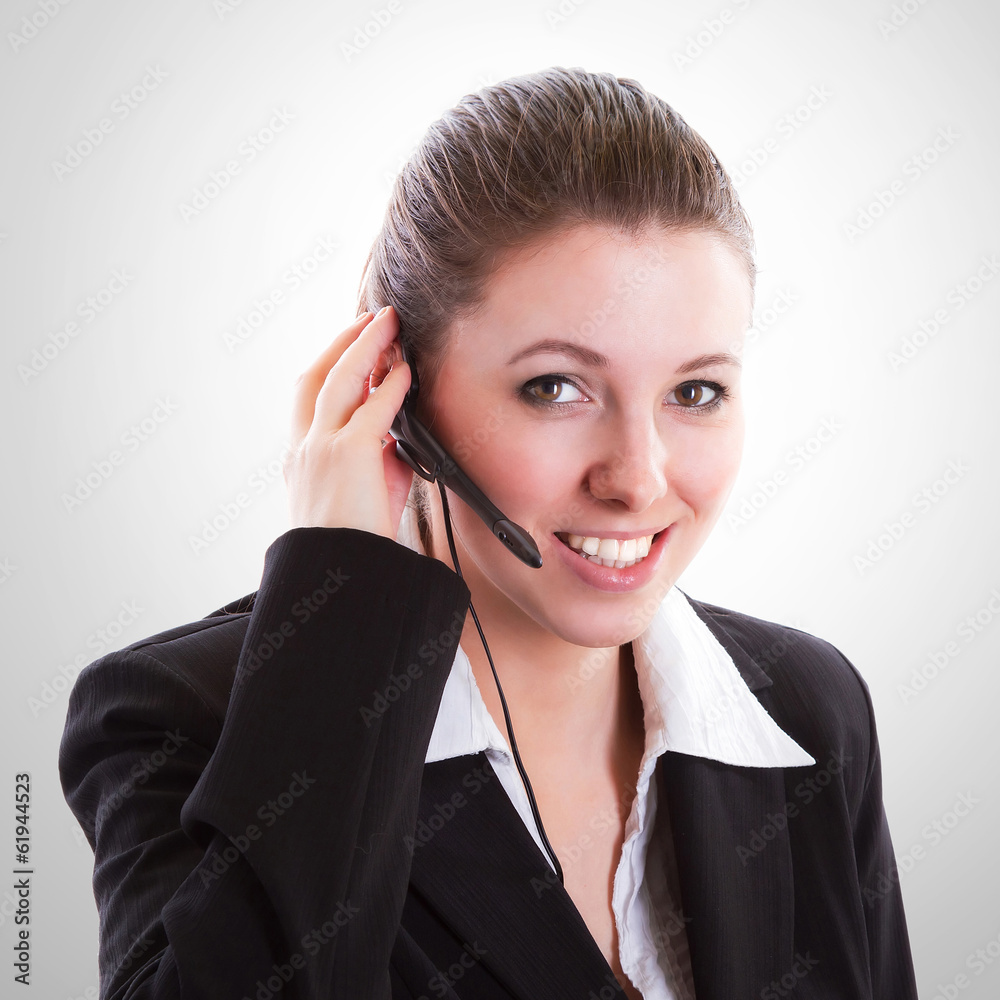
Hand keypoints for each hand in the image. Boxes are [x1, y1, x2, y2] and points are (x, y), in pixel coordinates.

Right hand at [283, 306, 413, 538]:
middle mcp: (304, 447)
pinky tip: (405, 370)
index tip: (353, 350)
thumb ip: (376, 463)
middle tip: (370, 320)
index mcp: (299, 458)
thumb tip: (397, 438)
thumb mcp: (357, 497)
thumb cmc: (351, 544)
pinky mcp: (349, 453)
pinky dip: (391, 385)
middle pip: (316, 376)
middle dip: (344, 342)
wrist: (339, 576)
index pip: (309, 399)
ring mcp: (322, 447)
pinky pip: (375, 408)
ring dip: (366, 346)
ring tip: (387, 323)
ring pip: (340, 379)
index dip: (330, 367)